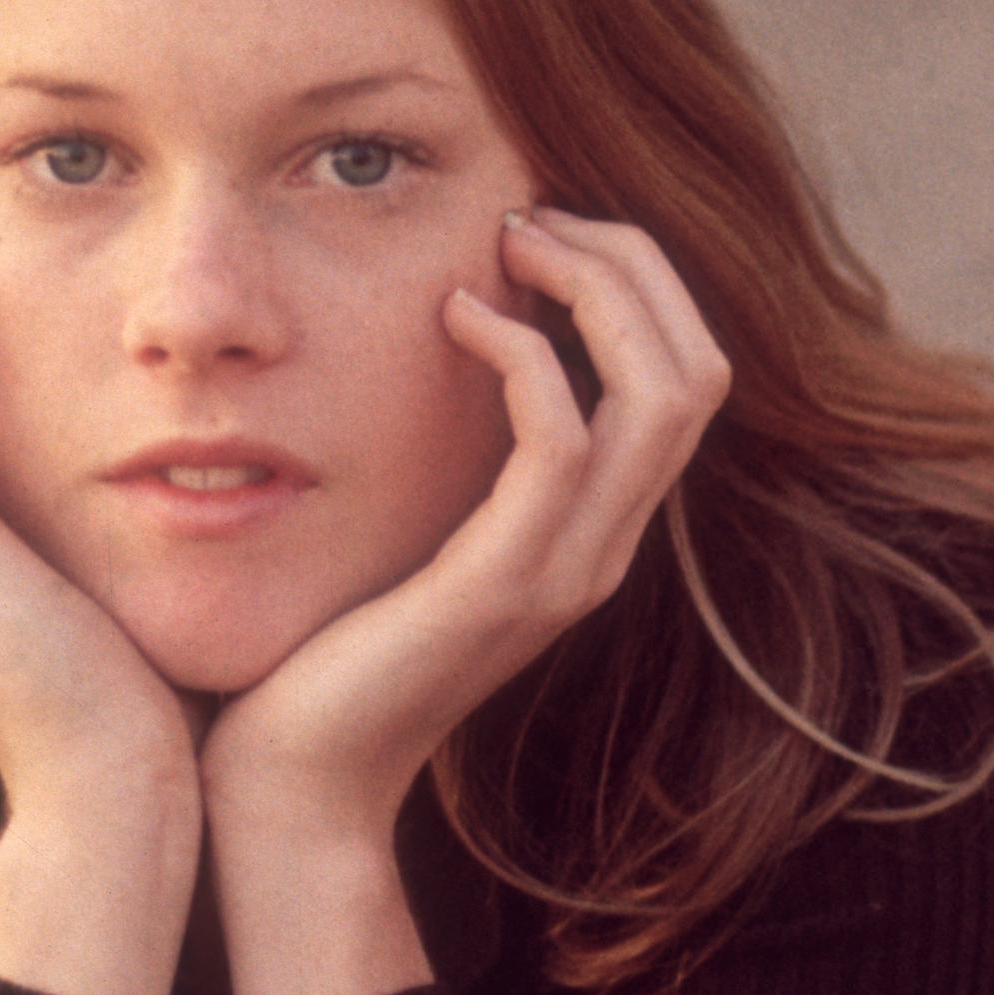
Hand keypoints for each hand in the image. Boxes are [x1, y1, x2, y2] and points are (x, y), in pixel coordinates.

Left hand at [197, 206, 733, 846]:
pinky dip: (525, 355)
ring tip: (513, 241)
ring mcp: (566, 569)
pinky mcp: (505, 583)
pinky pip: (562, 441)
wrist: (295, 780)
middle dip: (633, 264)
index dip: (636, 282)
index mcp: (591, 528)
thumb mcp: (414, 526)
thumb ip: (454, 449)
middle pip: (698, 368)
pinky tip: (456, 317)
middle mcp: (603, 547)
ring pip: (662, 394)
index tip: (540, 228)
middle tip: (534, 214)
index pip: (686, 376)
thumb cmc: (328, 643)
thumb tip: (445, 326)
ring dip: (597, 290)